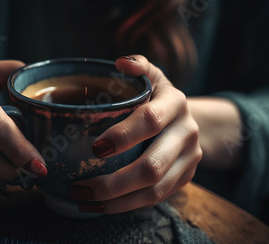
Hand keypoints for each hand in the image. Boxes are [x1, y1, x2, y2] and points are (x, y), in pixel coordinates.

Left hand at [69, 55, 201, 212]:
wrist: (186, 120)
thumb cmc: (156, 97)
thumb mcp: (151, 76)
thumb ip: (138, 67)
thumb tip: (120, 62)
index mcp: (175, 103)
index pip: (150, 120)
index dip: (123, 135)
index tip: (94, 147)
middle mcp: (187, 132)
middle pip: (152, 166)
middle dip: (113, 182)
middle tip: (79, 185)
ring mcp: (189, 160)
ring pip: (154, 190)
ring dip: (115, 201)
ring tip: (83, 200)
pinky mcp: (184, 179)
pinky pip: (155, 200)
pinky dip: (125, 206)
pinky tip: (99, 206)